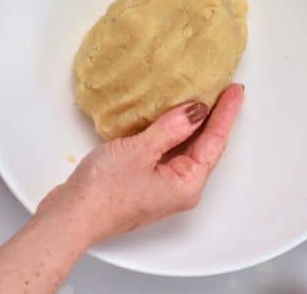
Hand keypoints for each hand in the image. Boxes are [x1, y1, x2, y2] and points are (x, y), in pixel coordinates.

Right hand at [36, 83, 243, 247]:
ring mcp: (162, 184)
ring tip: (203, 98)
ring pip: (185, 147)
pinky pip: (167, 150)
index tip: (236, 91)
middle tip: (225, 90)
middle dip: (214, 117)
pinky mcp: (145, 179)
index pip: (214, 141)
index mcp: (186, 183)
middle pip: (204, 145)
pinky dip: (172, 131)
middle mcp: (179, 186)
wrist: (71, 216)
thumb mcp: (141, 151)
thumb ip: (171, 128)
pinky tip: (169, 116)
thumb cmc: (104, 191)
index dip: (226, 113)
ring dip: (193, 123)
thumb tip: (196, 110)